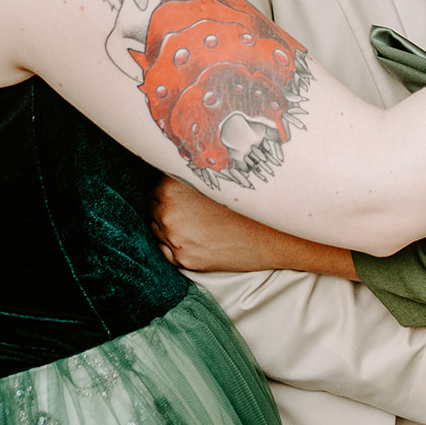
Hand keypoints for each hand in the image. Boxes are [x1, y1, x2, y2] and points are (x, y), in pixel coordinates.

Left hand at [149, 176, 355, 277]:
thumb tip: (178, 165)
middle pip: (152, 209)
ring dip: (169, 227)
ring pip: (158, 231)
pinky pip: (167, 252)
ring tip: (194, 223)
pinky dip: (176, 246)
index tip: (176, 193)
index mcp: (172, 187)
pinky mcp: (185, 259)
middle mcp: (168, 212)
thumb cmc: (249, 201)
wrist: (273, 233)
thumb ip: (191, 172)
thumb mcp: (218, 178)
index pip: (154, 188)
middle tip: (186, 209)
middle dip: (165, 208)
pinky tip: (196, 238)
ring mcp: (175, 238)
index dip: (166, 190)